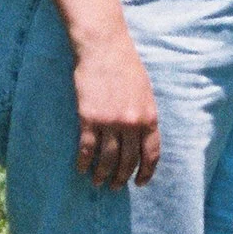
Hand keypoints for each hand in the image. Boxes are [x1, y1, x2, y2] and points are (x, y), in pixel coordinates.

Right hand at [73, 24, 162, 188]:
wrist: (103, 47)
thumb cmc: (125, 65)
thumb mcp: (145, 91)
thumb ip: (145, 115)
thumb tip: (142, 138)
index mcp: (149, 117)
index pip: (151, 154)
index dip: (146, 172)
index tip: (140, 183)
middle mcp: (131, 124)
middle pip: (128, 161)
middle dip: (122, 178)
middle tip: (116, 186)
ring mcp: (110, 122)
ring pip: (107, 159)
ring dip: (102, 174)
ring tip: (98, 181)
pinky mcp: (88, 118)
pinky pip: (86, 148)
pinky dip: (84, 161)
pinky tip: (81, 168)